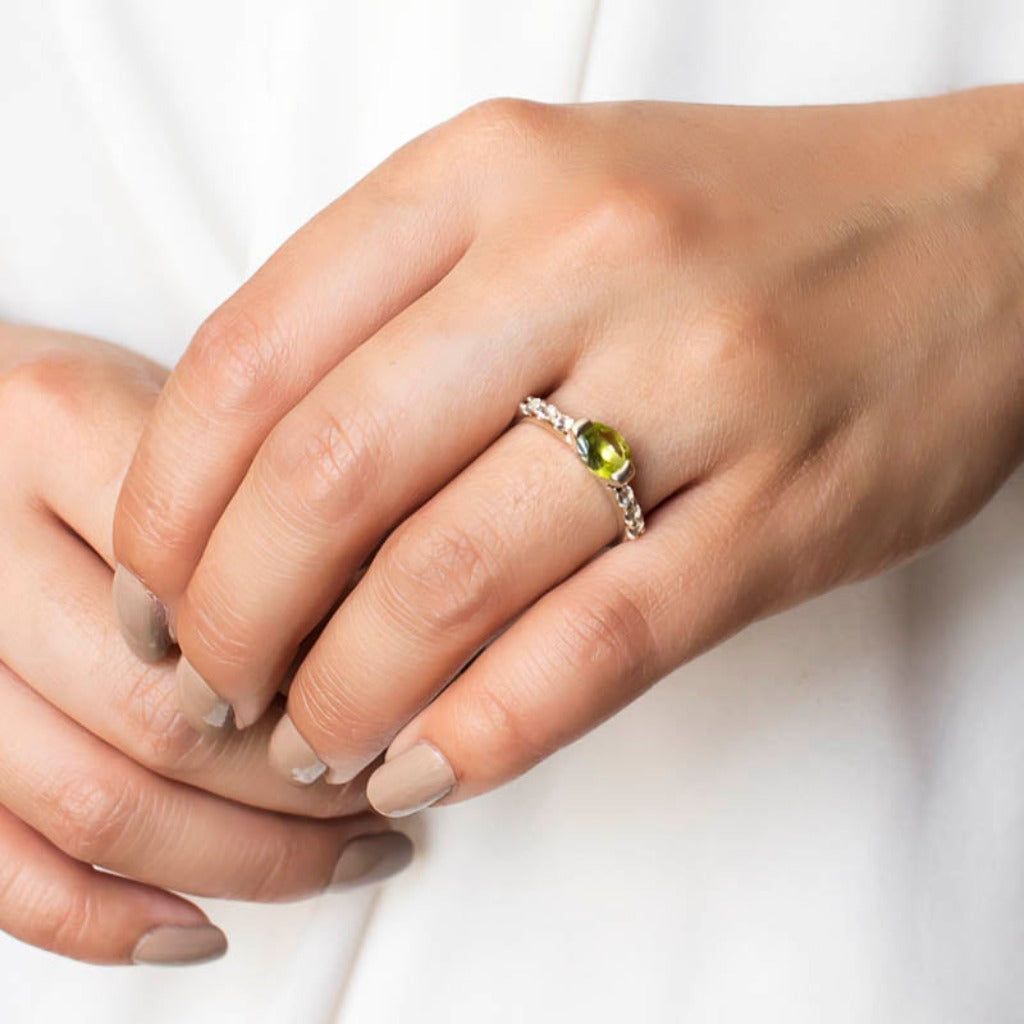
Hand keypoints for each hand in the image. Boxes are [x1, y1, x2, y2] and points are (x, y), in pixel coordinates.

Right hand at [0, 325, 410, 965]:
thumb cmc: (83, 424)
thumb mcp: (185, 412)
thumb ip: (275, 500)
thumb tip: (410, 625)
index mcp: (58, 422)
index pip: (227, 582)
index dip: (336, 665)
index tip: (410, 696)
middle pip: (167, 716)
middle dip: (301, 784)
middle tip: (385, 785)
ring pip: (96, 806)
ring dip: (240, 860)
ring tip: (337, 851)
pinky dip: (105, 922)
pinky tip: (197, 923)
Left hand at [114, 86, 1023, 815]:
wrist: (981, 233)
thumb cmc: (737, 224)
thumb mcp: (543, 201)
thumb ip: (394, 315)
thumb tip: (252, 495)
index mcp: (491, 173)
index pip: (252, 357)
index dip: (168, 505)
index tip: (152, 593)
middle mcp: (584, 260)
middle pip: (327, 477)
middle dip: (236, 620)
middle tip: (218, 690)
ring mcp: (697, 387)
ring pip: (449, 579)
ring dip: (347, 693)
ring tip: (315, 741)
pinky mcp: (786, 510)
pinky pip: (595, 648)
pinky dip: (485, 732)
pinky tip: (427, 769)